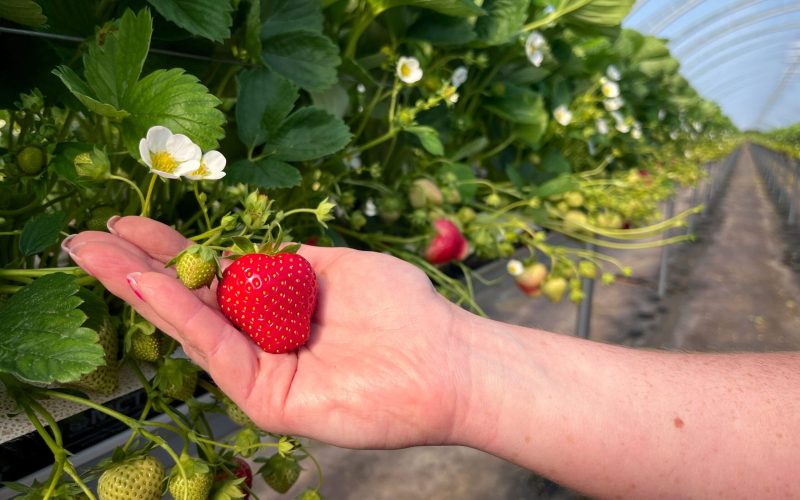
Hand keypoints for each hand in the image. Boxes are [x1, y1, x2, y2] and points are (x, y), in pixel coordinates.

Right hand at [64, 216, 464, 447]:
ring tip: (94, 254)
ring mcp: (262, 370)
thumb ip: (291, 261)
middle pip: (190, 300)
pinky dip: (181, 316)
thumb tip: (255, 249)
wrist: (447, 360)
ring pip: (192, 326)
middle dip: (135, 268)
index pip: (214, 274)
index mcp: (278, 305)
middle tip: (85, 238)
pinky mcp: (269, 399)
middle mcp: (263, 339)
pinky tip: (146, 284)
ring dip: (140, 288)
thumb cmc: (404, 311)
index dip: (171, 248)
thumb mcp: (337, 268)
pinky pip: (218, 351)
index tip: (131, 221)